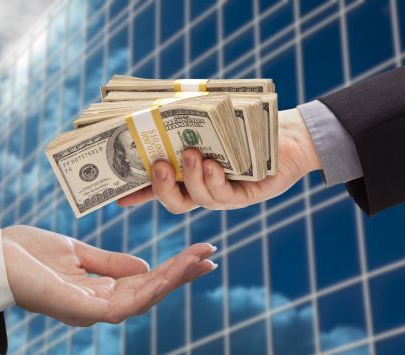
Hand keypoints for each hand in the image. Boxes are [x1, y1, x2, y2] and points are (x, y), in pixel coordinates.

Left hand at [1, 225, 216, 325]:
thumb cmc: (27, 253)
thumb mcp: (76, 252)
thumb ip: (108, 263)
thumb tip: (143, 266)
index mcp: (98, 290)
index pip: (143, 282)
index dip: (172, 270)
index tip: (199, 253)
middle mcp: (97, 304)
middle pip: (149, 293)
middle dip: (181, 276)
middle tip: (210, 256)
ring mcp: (89, 309)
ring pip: (142, 300)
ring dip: (172, 281)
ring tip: (199, 261)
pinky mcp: (80, 309)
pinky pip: (122, 305)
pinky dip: (149, 290)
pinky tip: (169, 274)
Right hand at [117, 108, 321, 212]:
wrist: (286, 135)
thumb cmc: (244, 125)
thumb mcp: (211, 120)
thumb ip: (185, 119)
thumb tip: (157, 104)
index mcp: (187, 174)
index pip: (158, 187)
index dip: (138, 194)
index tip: (118, 197)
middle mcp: (200, 188)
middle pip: (173, 200)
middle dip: (160, 187)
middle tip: (158, 165)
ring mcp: (220, 194)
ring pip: (196, 198)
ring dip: (190, 177)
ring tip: (190, 154)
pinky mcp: (243, 195)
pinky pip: (223, 195)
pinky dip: (214, 180)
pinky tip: (213, 166)